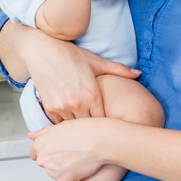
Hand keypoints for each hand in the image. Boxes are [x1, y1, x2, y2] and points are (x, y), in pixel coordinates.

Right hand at [22, 30, 139, 121]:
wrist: (41, 50)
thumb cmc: (69, 55)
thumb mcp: (96, 61)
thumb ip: (119, 70)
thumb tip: (138, 73)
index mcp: (92, 95)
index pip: (105, 120)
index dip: (107, 123)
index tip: (110, 124)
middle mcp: (77, 103)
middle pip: (90, 126)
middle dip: (94, 128)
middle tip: (99, 130)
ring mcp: (62, 107)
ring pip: (74, 127)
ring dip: (78, 126)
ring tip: (84, 126)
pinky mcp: (49, 108)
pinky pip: (60, 123)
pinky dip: (65, 122)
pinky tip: (70, 119)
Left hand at [29, 119, 113, 180]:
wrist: (102, 141)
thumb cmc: (86, 130)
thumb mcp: (63, 126)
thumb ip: (44, 132)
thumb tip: (32, 135)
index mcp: (40, 144)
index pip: (34, 153)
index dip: (47, 151)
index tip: (58, 150)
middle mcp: (43, 158)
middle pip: (46, 163)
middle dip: (56, 160)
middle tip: (72, 152)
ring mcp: (52, 171)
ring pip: (56, 172)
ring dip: (65, 168)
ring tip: (79, 157)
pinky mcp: (63, 180)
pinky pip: (66, 180)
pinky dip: (73, 175)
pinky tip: (82, 165)